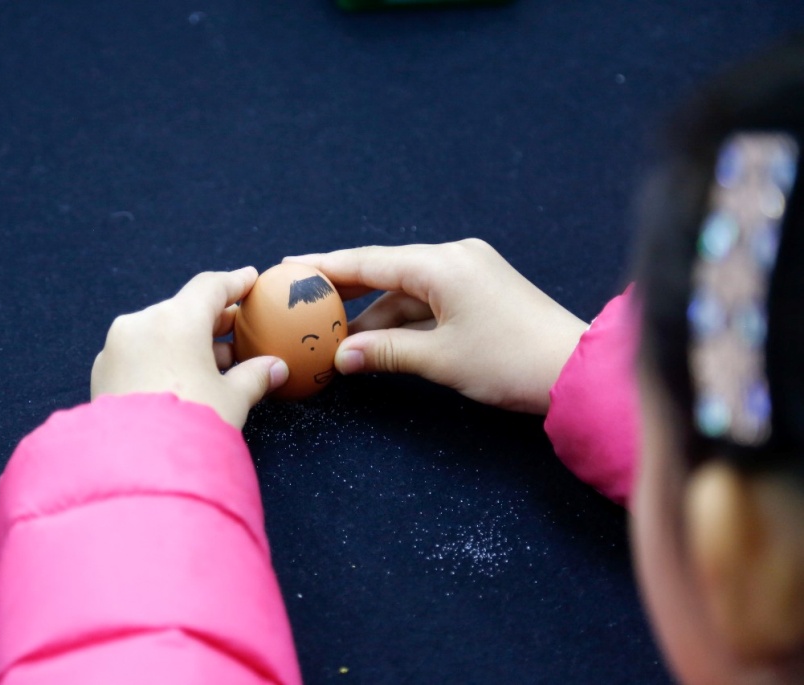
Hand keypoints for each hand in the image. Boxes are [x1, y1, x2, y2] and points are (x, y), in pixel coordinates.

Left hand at [90, 267, 288, 428]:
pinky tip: (178, 379)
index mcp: (177, 320)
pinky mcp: (102, 370)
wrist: (138, 466)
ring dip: (185, 340)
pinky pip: (138, 352)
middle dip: (212, 319)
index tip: (250, 279)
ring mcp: (117, 346)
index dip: (235, 283)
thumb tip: (275, 367)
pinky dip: (160, 357)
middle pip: (183, 309)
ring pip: (158, 331)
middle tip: (236, 328)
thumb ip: (254, 376)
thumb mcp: (232, 400)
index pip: (210, 287)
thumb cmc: (192, 426)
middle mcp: (142, 323)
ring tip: (212, 362)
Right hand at [284, 240, 587, 413]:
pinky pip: (427, 300)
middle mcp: (455, 258)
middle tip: (304, 302)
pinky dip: (402, 320)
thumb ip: (386, 352)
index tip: (291, 266)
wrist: (575, 371)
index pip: (370, 262)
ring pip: (406, 291)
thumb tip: (342, 357)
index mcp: (443, 264)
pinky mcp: (479, 291)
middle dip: (346, 292)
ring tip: (337, 339)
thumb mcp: (440, 358)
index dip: (326, 266)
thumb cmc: (510, 360)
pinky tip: (377, 341)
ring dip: (375, 316)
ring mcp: (469, 273)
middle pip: (385, 272)